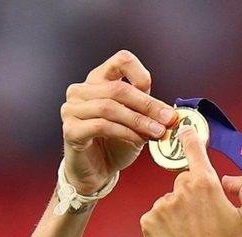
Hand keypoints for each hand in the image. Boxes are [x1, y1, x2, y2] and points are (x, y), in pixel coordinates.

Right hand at [60, 50, 177, 193]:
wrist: (96, 172)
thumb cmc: (116, 144)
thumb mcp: (137, 122)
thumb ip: (148, 111)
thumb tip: (170, 112)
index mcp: (98, 80)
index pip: (120, 60)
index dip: (140, 73)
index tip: (156, 91)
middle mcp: (81, 91)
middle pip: (119, 89)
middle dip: (148, 105)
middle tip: (168, 119)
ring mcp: (72, 109)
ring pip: (110, 107)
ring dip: (138, 121)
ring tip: (157, 132)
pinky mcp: (71, 130)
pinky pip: (101, 126)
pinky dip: (124, 132)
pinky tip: (138, 140)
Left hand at [140, 127, 241, 236]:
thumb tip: (229, 178)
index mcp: (206, 185)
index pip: (194, 149)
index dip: (190, 137)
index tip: (185, 130)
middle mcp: (180, 191)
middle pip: (184, 181)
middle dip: (194, 195)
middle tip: (206, 222)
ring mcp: (161, 207)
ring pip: (170, 200)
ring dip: (179, 212)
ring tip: (192, 236)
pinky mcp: (148, 222)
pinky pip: (157, 215)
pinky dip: (165, 225)